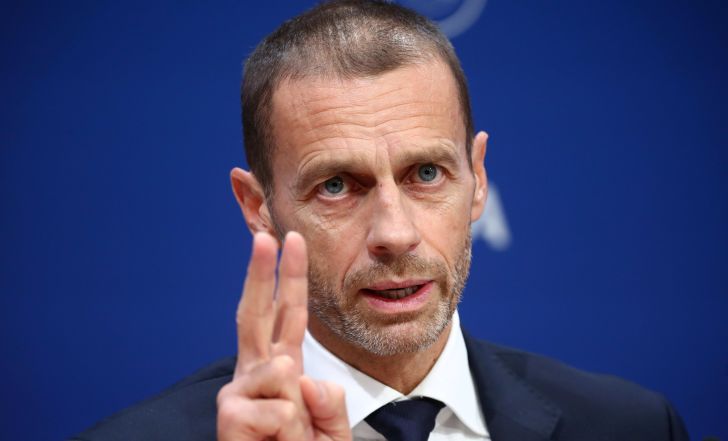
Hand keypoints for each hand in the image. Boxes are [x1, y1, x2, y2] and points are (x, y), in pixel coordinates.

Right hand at [216, 231, 351, 440]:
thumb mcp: (332, 433)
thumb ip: (327, 402)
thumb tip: (295, 370)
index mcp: (284, 371)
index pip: (286, 315)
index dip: (288, 278)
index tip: (288, 240)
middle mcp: (257, 375)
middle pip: (255, 313)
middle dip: (262, 272)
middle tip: (267, 234)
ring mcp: (239, 394)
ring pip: (280, 372)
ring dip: (298, 414)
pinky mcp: (229, 417)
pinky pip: (277, 409)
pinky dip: (288, 433)